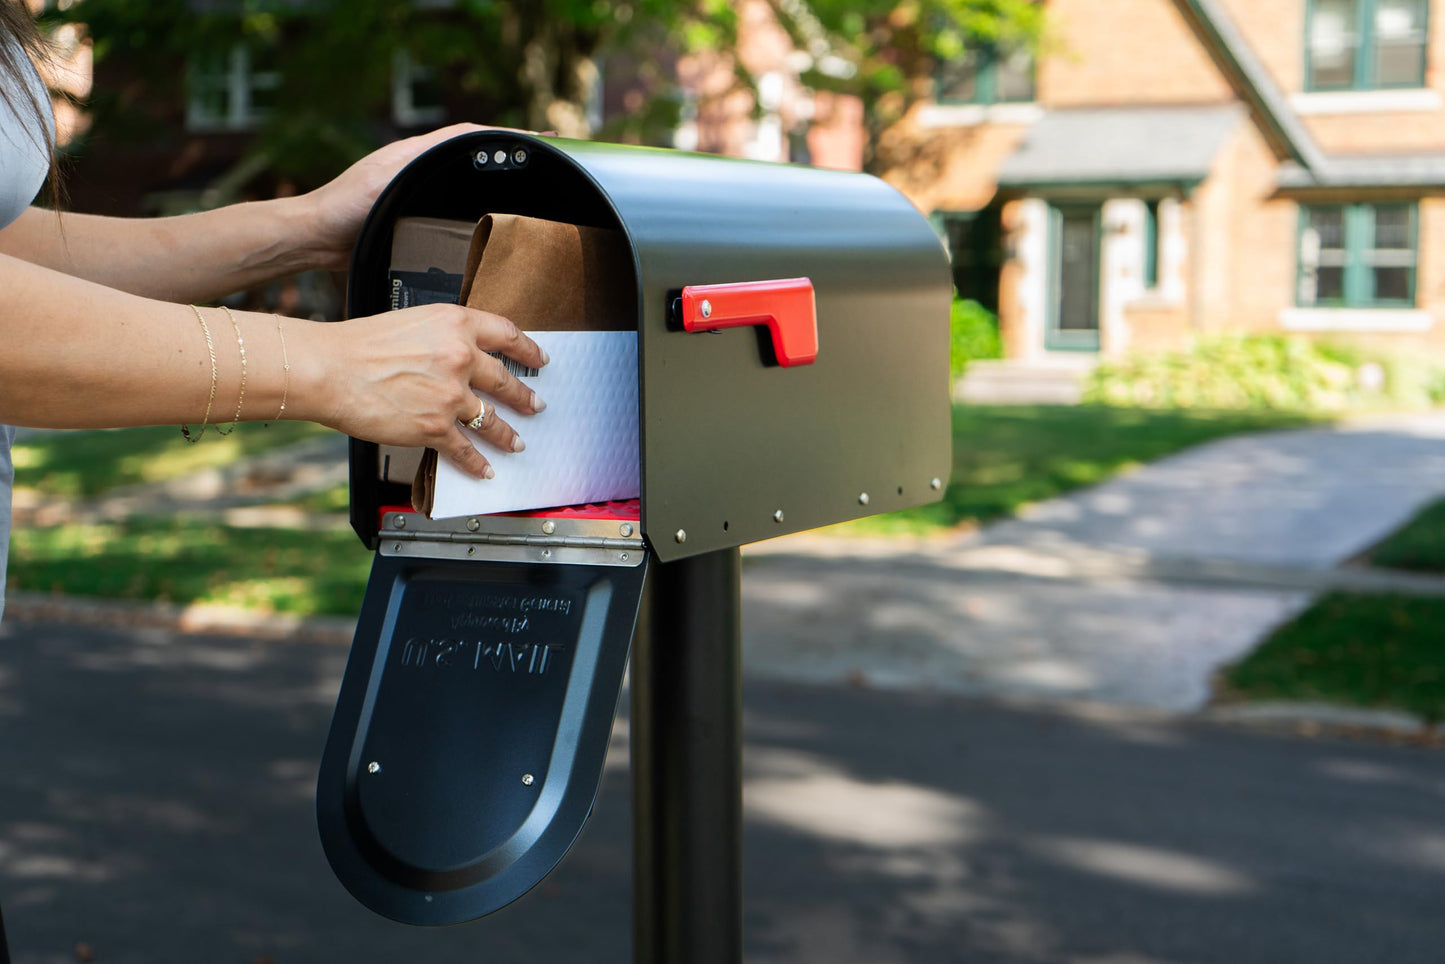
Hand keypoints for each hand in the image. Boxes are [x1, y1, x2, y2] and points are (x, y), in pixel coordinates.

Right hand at [295, 303, 549, 478]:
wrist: (329, 370)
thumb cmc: (359, 345)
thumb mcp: (413, 322)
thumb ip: (444, 336)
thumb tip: (462, 353)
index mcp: (456, 324)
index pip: (507, 335)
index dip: (529, 349)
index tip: (540, 359)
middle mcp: (461, 357)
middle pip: (506, 381)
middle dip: (525, 397)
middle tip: (536, 404)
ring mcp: (450, 395)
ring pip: (492, 419)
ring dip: (507, 434)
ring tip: (516, 442)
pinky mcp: (435, 427)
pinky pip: (465, 449)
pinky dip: (477, 463)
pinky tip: (484, 469)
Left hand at [300, 123, 532, 269]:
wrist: (316, 239)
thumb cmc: (343, 210)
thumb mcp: (383, 181)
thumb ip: (415, 164)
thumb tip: (459, 148)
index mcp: (415, 154)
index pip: (471, 136)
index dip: (506, 137)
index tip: (540, 139)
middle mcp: (419, 169)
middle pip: (474, 158)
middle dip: (509, 158)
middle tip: (545, 163)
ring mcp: (417, 194)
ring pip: (467, 184)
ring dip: (497, 187)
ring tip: (530, 193)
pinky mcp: (413, 218)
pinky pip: (455, 210)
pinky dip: (479, 211)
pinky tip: (494, 225)